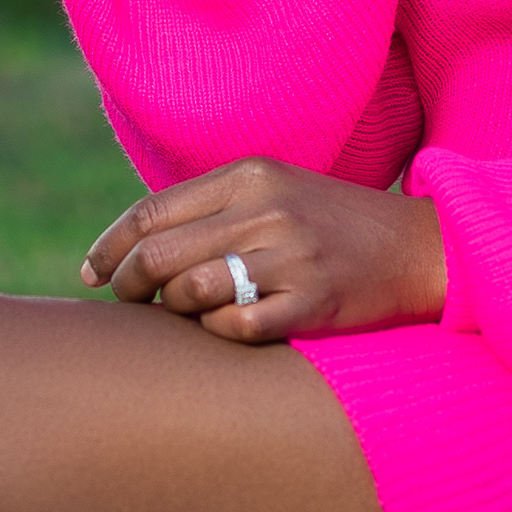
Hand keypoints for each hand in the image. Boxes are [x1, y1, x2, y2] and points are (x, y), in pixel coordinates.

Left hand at [81, 158, 446, 343]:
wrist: (419, 248)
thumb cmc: (332, 224)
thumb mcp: (273, 192)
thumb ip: (211, 208)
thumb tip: (132, 244)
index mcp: (248, 176)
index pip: (150, 212)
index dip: (110, 247)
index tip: (92, 272)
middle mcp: (266, 211)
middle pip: (159, 254)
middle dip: (128, 285)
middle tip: (127, 303)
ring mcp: (291, 257)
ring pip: (190, 291)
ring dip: (175, 312)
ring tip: (183, 316)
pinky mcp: (314, 302)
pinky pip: (235, 328)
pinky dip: (218, 334)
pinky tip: (228, 329)